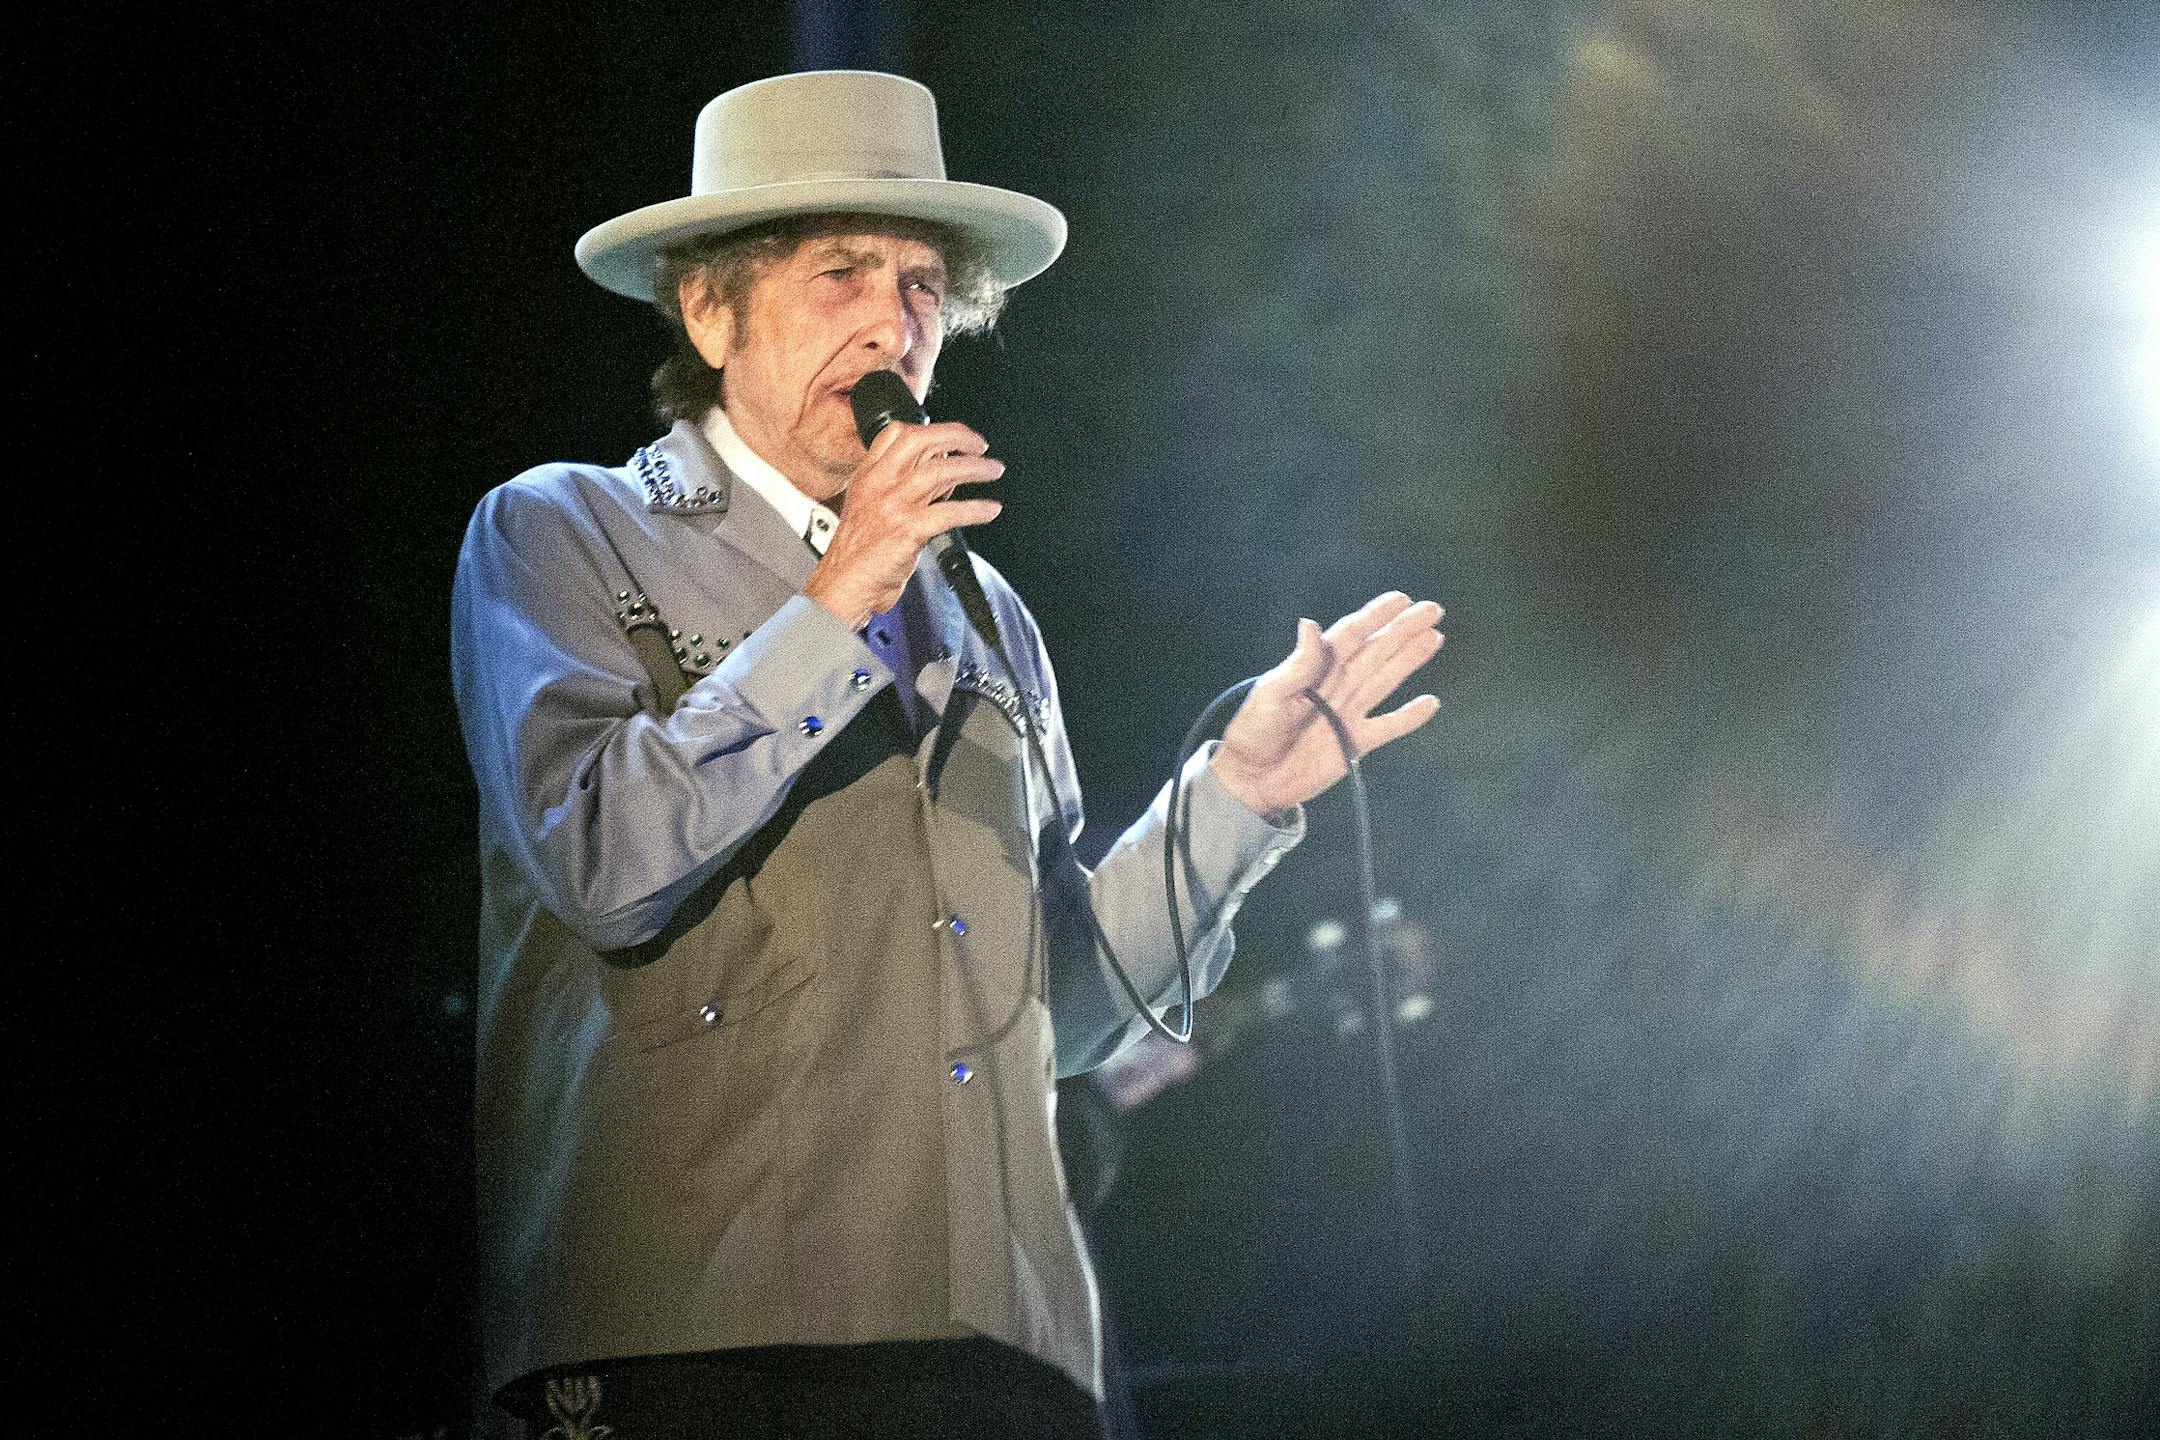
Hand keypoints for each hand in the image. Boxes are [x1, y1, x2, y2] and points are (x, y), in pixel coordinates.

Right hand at [804, 418, 1004, 627]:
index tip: (955, 436)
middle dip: (957, 436)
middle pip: (920, 441)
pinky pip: (950, 512)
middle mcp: (879, 484)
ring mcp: (892, 506)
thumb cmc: (860, 550)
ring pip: (940, 472)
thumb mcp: (871, 505)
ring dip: (974, 468)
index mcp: (868, 475)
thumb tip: (947, 468)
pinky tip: (990, 509)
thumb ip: (902, 484)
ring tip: (994, 470)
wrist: (845, 583)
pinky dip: (976, 509)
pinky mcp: (907, 531)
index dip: (931, 428)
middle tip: (980, 446)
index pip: (896, 433)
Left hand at [1210, 592, 1444, 816]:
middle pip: (1376, 651)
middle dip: (1403, 630)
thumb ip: (1298, 664)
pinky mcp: (1354, 742)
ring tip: (1434, 638)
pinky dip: (1409, 718)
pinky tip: (1429, 703)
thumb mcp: (1270, 695)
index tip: (1400, 600)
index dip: (1375, 616)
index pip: (1350, 635)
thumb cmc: (1253, 732)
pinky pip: (1388, 727)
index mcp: (1315, 669)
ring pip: (1387, 679)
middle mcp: (1337, 685)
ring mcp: (1348, 712)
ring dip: (1410, 659)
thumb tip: (1310, 624)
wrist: (1252, 779)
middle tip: (1432, 610)